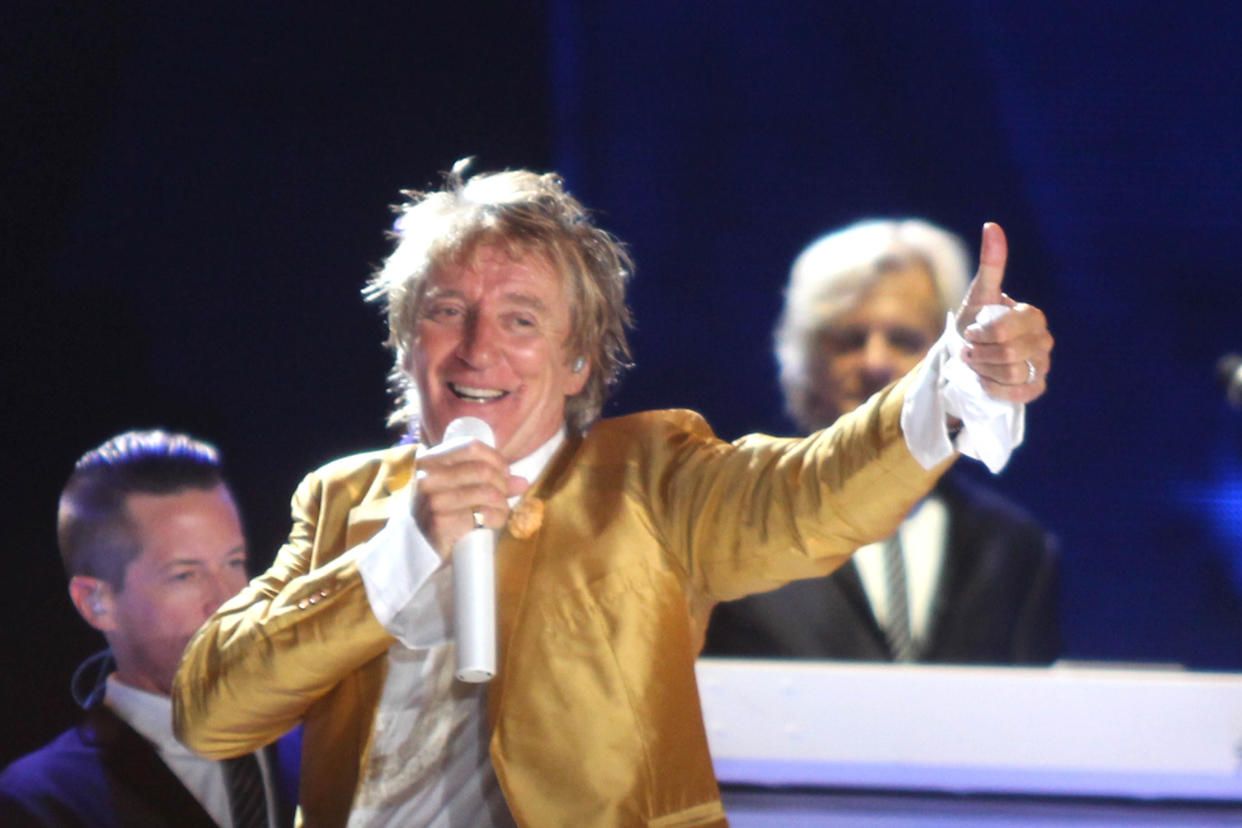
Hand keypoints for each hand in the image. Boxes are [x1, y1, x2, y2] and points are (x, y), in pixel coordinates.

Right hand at [413, 439, 528, 557]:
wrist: (415, 548)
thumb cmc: (440, 514)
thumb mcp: (457, 489)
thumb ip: (488, 482)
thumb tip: (522, 482)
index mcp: (429, 461)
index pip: (471, 447)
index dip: (496, 458)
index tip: (504, 472)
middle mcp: (427, 477)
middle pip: (483, 470)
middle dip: (503, 484)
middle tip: (503, 496)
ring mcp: (433, 499)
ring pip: (488, 492)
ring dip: (502, 503)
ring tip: (499, 511)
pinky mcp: (441, 522)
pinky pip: (484, 515)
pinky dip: (496, 519)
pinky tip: (491, 524)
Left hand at [957, 222, 1053, 403]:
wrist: (970, 355)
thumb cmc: (975, 322)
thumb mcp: (980, 295)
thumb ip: (990, 264)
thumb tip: (992, 226)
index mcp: (1033, 316)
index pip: (1004, 330)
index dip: (980, 335)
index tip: (970, 333)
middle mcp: (1044, 340)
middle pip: (1009, 353)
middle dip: (979, 354)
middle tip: (970, 351)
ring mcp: (1043, 366)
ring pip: (1013, 374)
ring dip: (984, 371)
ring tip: (977, 365)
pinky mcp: (1036, 388)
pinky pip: (1018, 394)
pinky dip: (995, 389)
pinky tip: (986, 381)